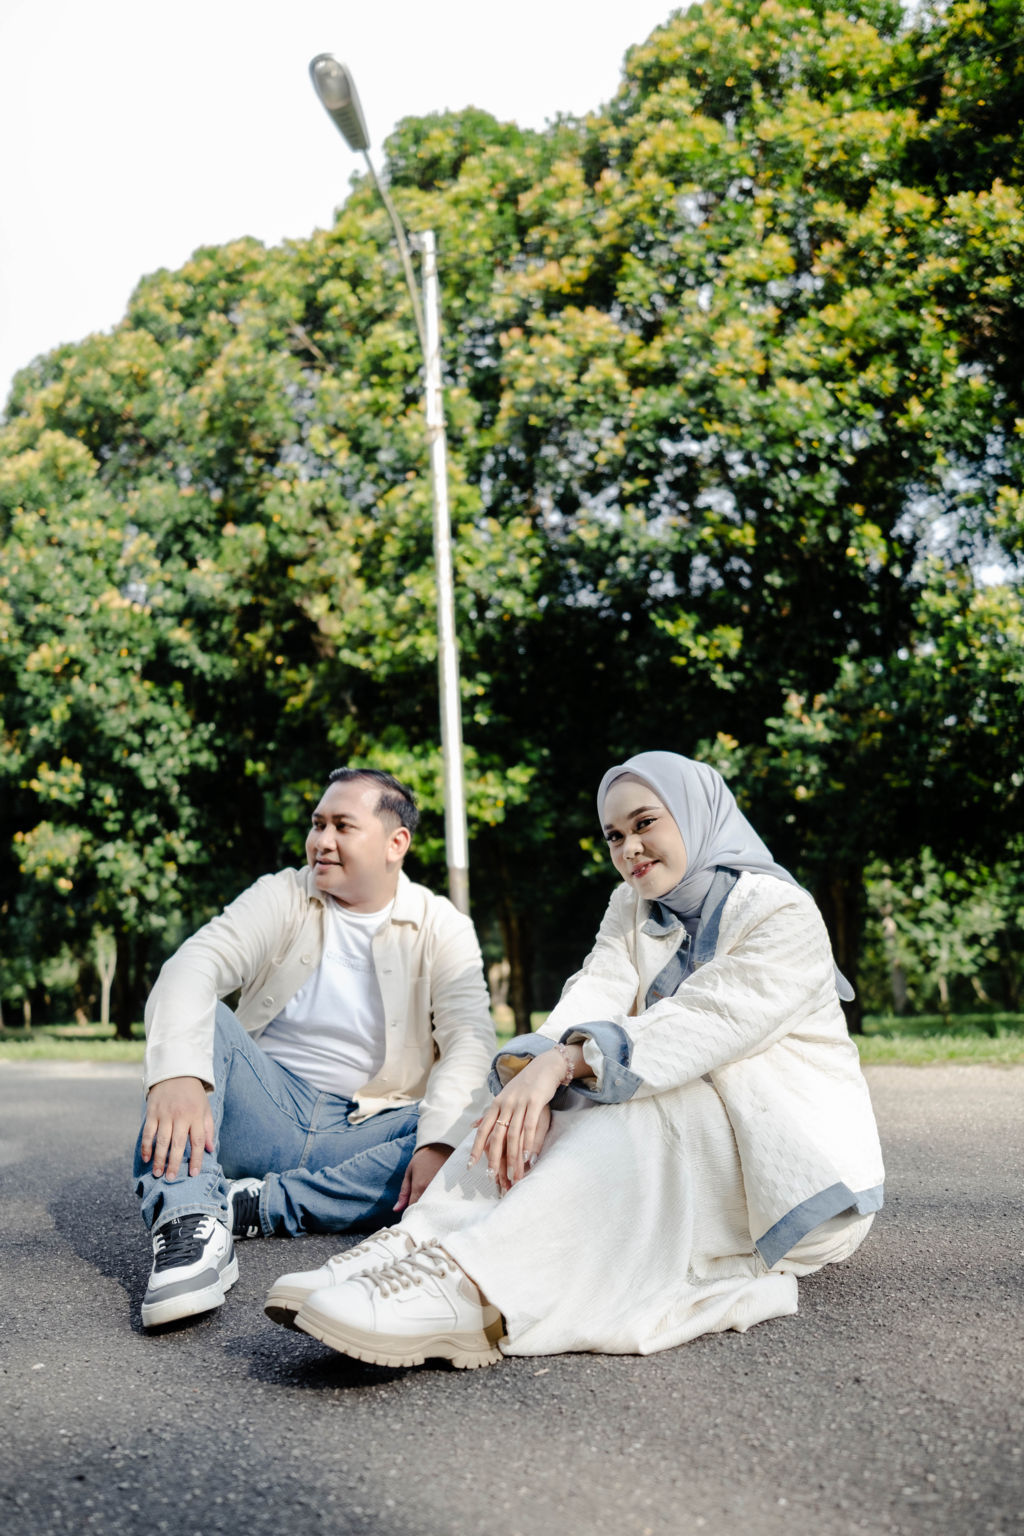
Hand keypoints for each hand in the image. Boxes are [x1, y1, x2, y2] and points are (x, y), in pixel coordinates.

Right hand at [141, 1076, 213, 1179]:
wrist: (176, 1071)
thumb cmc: (193, 1094)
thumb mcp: (205, 1108)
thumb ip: (208, 1128)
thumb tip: (211, 1150)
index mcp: (196, 1116)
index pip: (198, 1141)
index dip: (196, 1158)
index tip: (193, 1173)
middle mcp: (181, 1116)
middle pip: (178, 1143)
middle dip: (174, 1163)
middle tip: (171, 1179)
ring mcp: (165, 1114)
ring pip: (162, 1140)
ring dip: (159, 1158)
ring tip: (157, 1173)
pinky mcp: (152, 1112)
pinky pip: (148, 1132)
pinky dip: (146, 1146)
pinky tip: (146, 1158)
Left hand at [393, 1143, 451, 1211]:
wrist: (440, 1145)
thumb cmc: (422, 1159)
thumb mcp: (409, 1173)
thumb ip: (403, 1193)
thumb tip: (396, 1210)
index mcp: (419, 1187)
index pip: (413, 1208)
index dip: (409, 1213)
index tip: (408, 1215)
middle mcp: (431, 1190)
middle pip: (424, 1209)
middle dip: (420, 1211)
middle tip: (418, 1209)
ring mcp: (442, 1189)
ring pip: (434, 1205)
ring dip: (429, 1207)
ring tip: (428, 1203)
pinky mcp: (451, 1188)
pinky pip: (443, 1200)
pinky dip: (439, 1202)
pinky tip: (437, 1199)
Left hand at [468, 1048, 571, 1190]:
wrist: (544, 1066)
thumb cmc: (524, 1086)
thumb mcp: (504, 1098)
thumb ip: (490, 1114)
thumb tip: (473, 1126)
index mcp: (496, 1104)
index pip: (483, 1129)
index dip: (476, 1147)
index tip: (470, 1165)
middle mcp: (506, 1104)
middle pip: (496, 1135)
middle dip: (494, 1158)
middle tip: (492, 1176)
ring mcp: (520, 1103)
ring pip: (513, 1135)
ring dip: (513, 1157)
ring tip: (514, 1175)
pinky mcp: (535, 1101)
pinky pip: (530, 1126)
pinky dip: (528, 1143)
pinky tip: (528, 1158)